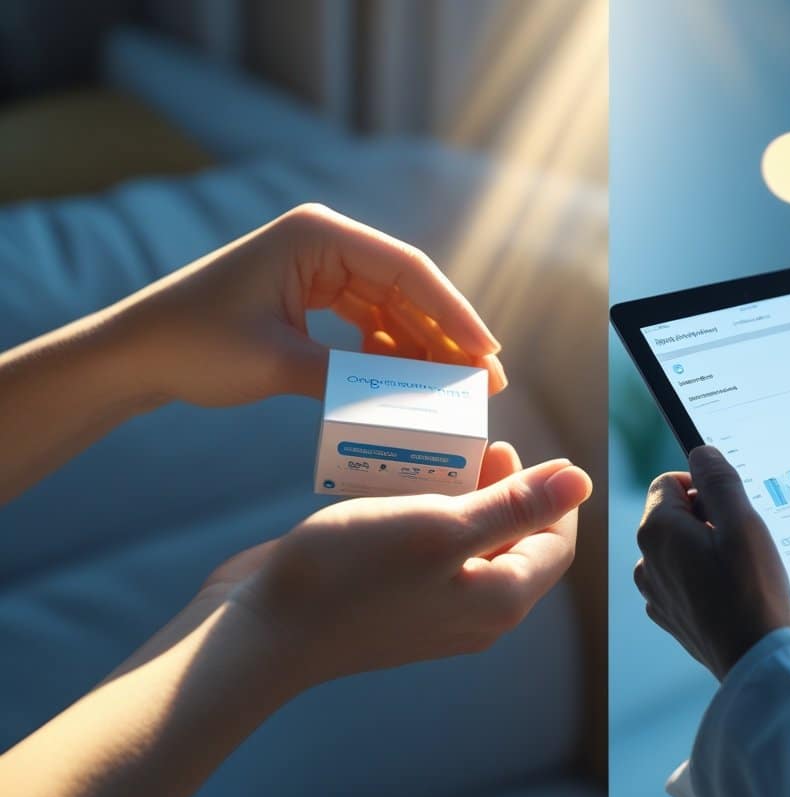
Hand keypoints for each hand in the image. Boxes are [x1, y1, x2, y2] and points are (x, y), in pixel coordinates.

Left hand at [111, 203, 506, 408]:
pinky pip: (370, 322)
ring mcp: (321, 268)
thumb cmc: (194, 345)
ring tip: (459, 390)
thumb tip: (419, 400)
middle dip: (448, 336)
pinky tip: (414, 383)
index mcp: (317, 235)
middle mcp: (325, 242)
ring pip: (394, 307)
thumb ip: (352, 377)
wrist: (135, 354)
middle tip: (486, 382)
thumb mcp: (278, 364)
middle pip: (408, 289)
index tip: (487, 354)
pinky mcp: (314, 295)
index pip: (407, 270)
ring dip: (425, 347)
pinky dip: (393, 352)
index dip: (454, 313)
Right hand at [197, 441, 590, 686]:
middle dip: (500, 488)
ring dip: (457, 496)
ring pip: (467, 541)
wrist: (262, 628)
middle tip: (470, 445)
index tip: (509, 449)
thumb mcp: (443, 527)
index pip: (557, 541)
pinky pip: (426, 550)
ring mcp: (432, 609)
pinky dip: (420, 514)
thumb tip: (582, 480)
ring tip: (430, 458)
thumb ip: (516, 505)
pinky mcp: (393, 598)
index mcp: (502, 600)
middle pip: (514, 539)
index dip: (547, 493)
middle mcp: (475, 611)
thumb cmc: (352, 574)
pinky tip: (393, 486)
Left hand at [634, 446, 789, 680]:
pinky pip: (684, 580)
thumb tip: (701, 451)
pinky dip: (705, 579)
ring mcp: (655, 591)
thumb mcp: (742, 521)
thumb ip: (718, 479)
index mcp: (656, 530)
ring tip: (739, 571)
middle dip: (708, 518)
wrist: (755, 660)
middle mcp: (644, 560)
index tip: (732, 512)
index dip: (704, 488)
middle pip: (674, 515)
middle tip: (741, 542)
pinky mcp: (670, 615)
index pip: (670, 481)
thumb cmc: (751, 590)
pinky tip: (732, 594)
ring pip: (680, 548)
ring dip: (707, 549)